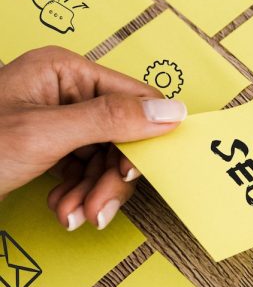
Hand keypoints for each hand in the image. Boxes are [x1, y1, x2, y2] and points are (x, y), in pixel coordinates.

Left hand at [0, 46, 185, 228]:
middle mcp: (63, 90)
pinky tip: (64, 210)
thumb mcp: (45, 135)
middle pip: (121, 135)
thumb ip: (112, 120)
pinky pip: (83, 171)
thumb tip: (173, 110)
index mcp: (64, 71)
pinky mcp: (46, 147)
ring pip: (104, 159)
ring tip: (74, 215)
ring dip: (93, 193)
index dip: (144, 136)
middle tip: (99, 209)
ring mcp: (55, 120)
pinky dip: (77, 195)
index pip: (133, 98)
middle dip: (110, 178)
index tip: (139, 171)